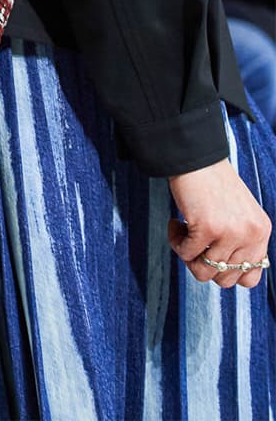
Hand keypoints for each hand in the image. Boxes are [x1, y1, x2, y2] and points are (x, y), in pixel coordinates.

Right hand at [168, 159, 270, 287]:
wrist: (196, 156)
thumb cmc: (212, 182)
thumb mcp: (239, 214)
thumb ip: (240, 241)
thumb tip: (224, 273)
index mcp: (261, 231)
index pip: (250, 278)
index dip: (227, 273)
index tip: (211, 256)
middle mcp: (250, 234)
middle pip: (224, 279)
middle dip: (203, 265)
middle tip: (194, 243)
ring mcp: (230, 232)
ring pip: (203, 272)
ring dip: (187, 254)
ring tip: (182, 232)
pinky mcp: (208, 227)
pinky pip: (186, 253)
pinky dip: (176, 241)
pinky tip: (175, 222)